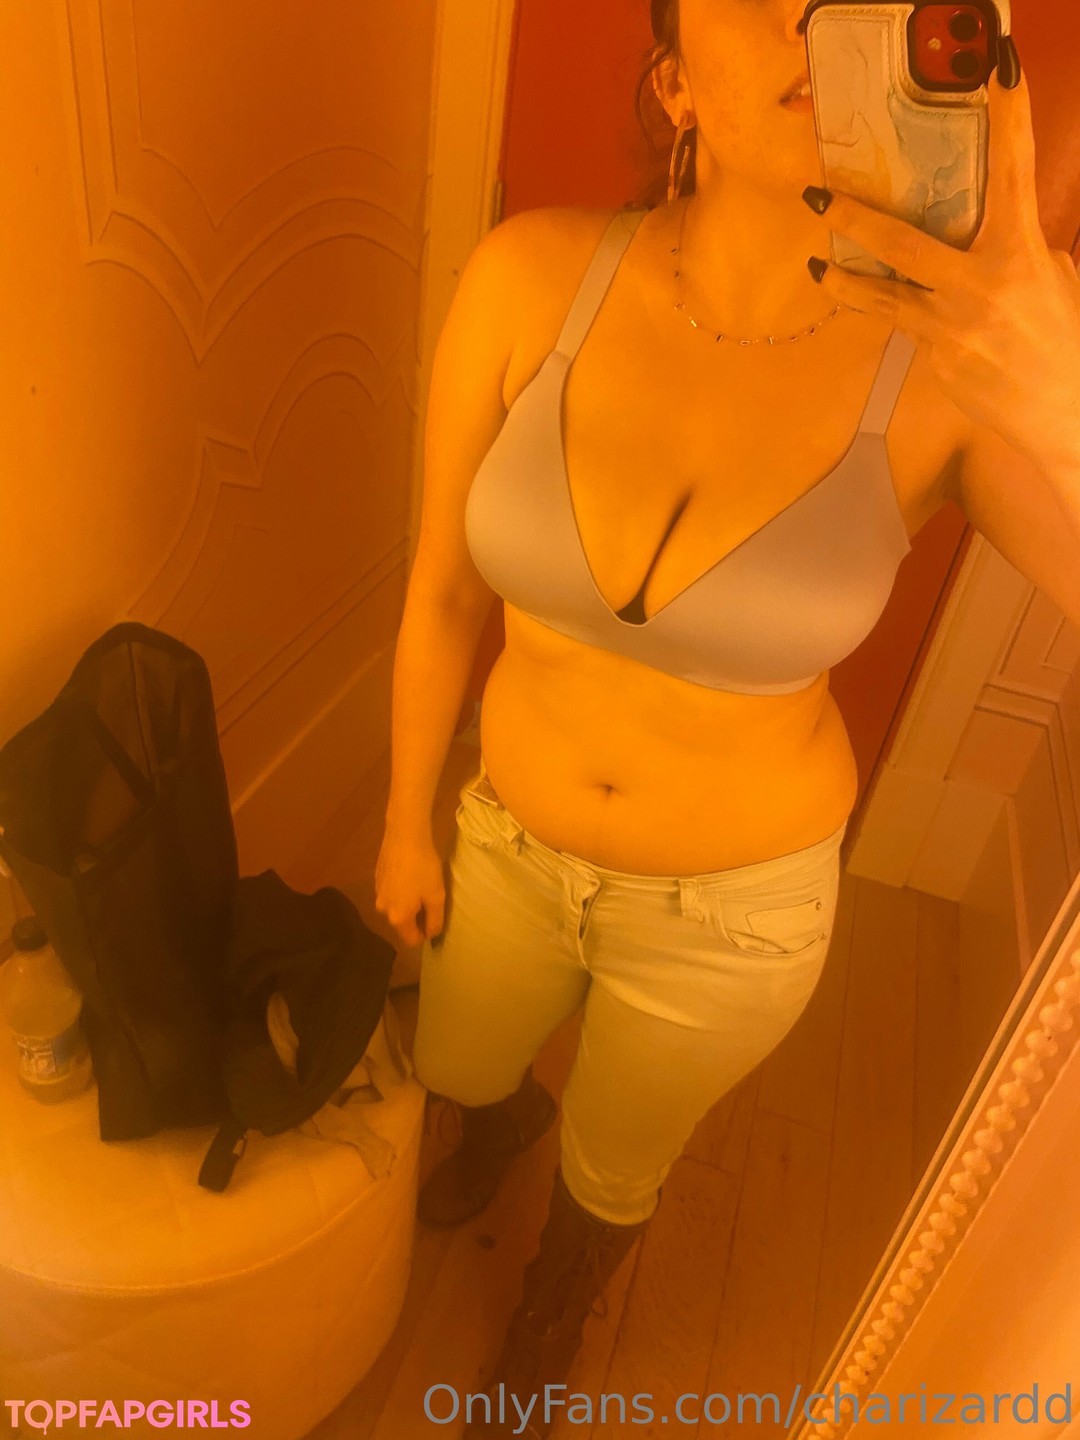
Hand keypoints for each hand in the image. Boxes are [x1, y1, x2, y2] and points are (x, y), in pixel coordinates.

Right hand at [374, 827, 446, 947]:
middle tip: (431, 899)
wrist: (404, 835)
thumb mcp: (436, 896)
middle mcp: (383, 909)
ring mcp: (377, 893)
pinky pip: (391, 892)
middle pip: (402, 924)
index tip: (436, 919)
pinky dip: (401, 889)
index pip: (411, 940)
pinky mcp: (376, 878)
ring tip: (421, 884)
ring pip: (396, 907)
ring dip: (408, 902)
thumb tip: (431, 935)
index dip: (425, 935)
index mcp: (398, 917)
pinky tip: (410, 874)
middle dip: (417, 917)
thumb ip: (435, 920)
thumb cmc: (423, 867)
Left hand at [803, 61, 1079, 471]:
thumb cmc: (1063, 340)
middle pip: (903, 246)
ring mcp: (952, 329)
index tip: (1000, 72)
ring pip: (885, 299)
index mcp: (1020, 254)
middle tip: (820, 199)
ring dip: (847, 283)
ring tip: (816, 271)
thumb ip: (1018, 250)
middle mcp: (979, 288)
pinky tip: (903, 317)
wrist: (1063, 413)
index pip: (1015, 172)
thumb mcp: (1052, 279)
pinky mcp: (937, 361)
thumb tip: (984, 234)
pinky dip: (905, 318)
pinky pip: (911, 329)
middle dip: (856, 220)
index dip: (1009, 119)